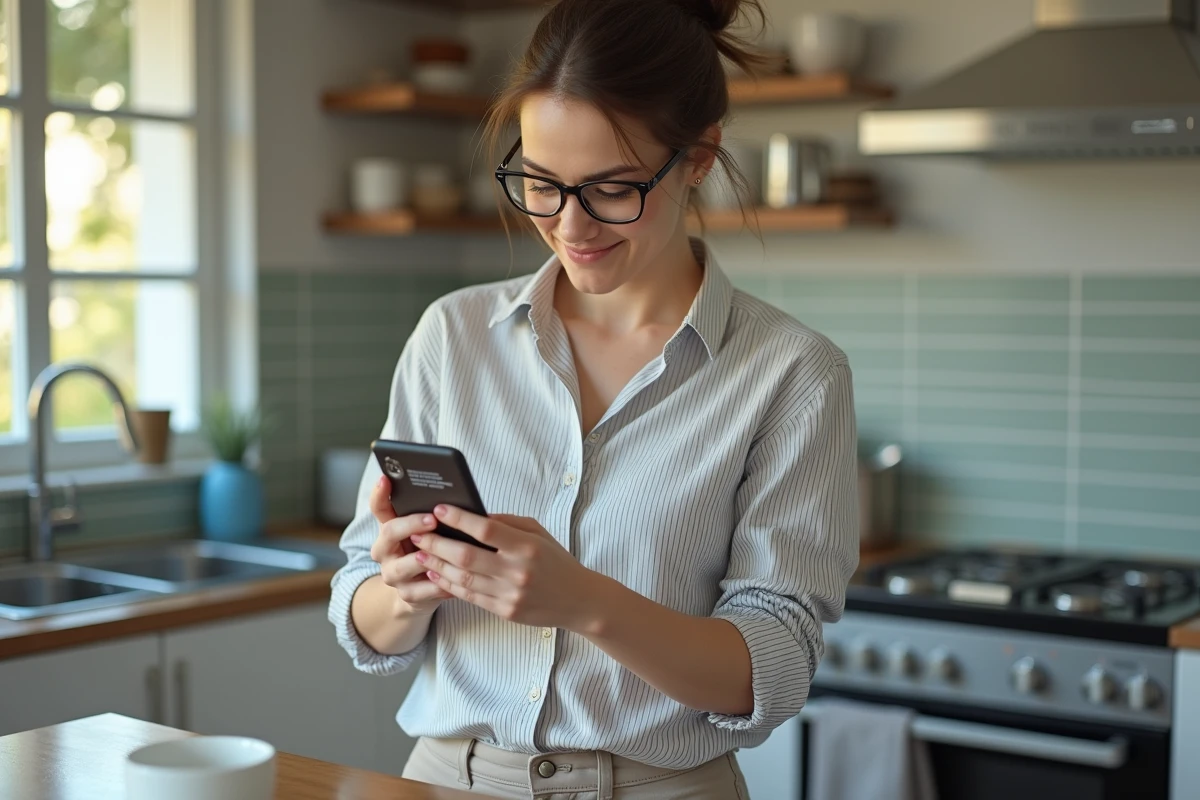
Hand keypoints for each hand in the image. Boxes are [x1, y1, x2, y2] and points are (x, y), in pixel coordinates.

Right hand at [368, 476, 451, 614]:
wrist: (421, 590)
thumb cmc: (431, 550)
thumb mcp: (429, 531)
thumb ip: (433, 515)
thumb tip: (456, 494)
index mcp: (390, 529)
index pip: (379, 507)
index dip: (380, 493)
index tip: (385, 477)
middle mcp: (385, 550)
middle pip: (389, 532)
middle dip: (411, 524)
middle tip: (432, 519)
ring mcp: (392, 573)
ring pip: (403, 565)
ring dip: (423, 558)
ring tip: (440, 552)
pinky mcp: (406, 594)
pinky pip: (420, 590)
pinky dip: (436, 585)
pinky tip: (452, 580)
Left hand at [410, 505, 599, 630]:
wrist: (578, 600)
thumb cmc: (556, 561)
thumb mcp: (538, 533)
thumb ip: (507, 523)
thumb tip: (474, 516)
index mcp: (527, 547)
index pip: (486, 529)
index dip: (459, 519)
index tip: (439, 510)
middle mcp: (517, 571)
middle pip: (466, 556)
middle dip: (437, 544)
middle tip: (417, 533)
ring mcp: (510, 594)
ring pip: (462, 578)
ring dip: (436, 565)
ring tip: (420, 553)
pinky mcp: (504, 611)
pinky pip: (469, 596)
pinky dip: (448, 585)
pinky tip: (436, 574)